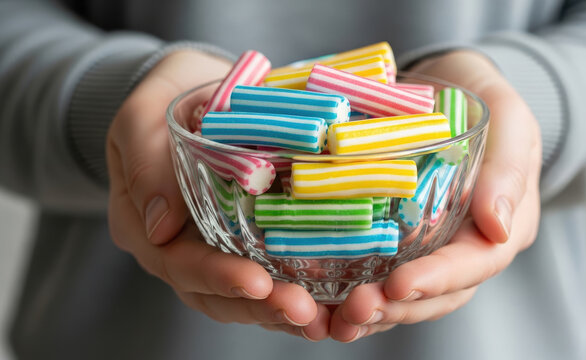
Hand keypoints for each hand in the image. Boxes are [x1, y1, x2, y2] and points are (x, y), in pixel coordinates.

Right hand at [106, 50, 329, 340]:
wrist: (194, 89)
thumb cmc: (165, 98)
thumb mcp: (142, 118)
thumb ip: (146, 163)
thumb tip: (159, 228)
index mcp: (143, 224)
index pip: (178, 264)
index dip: (217, 278)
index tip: (258, 283)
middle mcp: (177, 246)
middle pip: (214, 292)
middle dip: (259, 306)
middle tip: (303, 311)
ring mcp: (212, 245)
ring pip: (242, 293)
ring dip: (280, 308)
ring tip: (321, 317)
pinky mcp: (244, 237)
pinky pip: (267, 271)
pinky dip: (296, 287)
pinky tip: (330, 296)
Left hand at [329, 50, 542, 341]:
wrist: (450, 84)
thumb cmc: (484, 97)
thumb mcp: (510, 119)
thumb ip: (508, 168)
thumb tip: (500, 227)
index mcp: (501, 226)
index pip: (476, 264)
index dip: (438, 279)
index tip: (398, 284)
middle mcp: (466, 246)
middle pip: (437, 294)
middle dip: (397, 307)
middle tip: (355, 309)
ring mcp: (431, 245)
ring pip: (406, 294)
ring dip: (372, 311)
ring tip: (334, 318)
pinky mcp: (399, 236)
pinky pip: (378, 270)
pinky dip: (351, 289)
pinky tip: (321, 298)